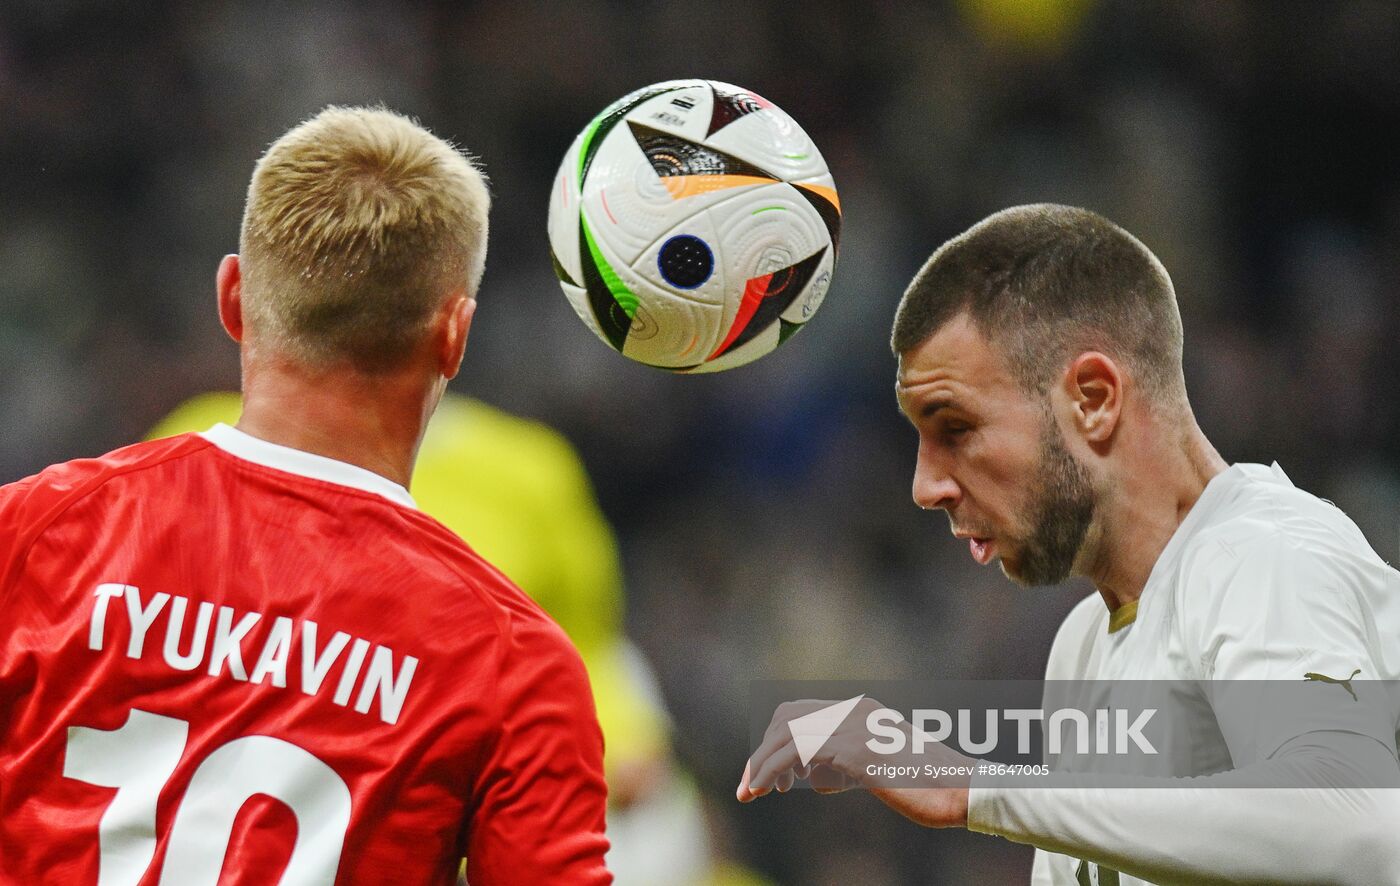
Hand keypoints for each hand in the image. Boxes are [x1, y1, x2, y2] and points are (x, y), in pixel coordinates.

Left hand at [736, 697, 972, 828]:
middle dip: (760, 752)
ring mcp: (855, 727)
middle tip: (749, 787)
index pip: (801, 713)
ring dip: (760, 764)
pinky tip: (765, 789)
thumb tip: (819, 778)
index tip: (768, 776)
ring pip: (786, 734)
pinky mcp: (855, 750)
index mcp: (862, 710)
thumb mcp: (881, 768)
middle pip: (786, 719)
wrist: (964, 791)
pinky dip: (772, 770)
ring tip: (751, 793)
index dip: (776, 741)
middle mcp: (855, 710)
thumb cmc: (928, 786)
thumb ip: (849, 766)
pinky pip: (797, 753)